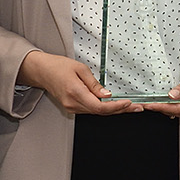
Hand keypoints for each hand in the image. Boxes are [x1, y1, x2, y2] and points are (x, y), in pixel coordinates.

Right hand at [18, 50, 136, 114]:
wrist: (42, 71)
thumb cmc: (58, 67)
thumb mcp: (80, 69)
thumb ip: (95, 84)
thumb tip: (107, 95)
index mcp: (75, 93)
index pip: (100, 107)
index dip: (116, 107)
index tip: (128, 103)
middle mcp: (73, 103)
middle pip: (101, 112)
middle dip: (120, 110)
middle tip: (137, 107)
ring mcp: (71, 107)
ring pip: (97, 112)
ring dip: (114, 110)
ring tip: (130, 107)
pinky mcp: (72, 107)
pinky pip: (91, 110)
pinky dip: (104, 108)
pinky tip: (114, 105)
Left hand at [142, 57, 179, 123]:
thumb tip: (172, 95)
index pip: (177, 109)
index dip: (162, 107)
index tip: (150, 104)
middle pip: (174, 112)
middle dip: (159, 107)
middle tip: (144, 103)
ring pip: (174, 112)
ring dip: (162, 107)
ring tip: (149, 101)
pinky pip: (176, 109)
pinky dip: (168, 105)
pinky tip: (159, 101)